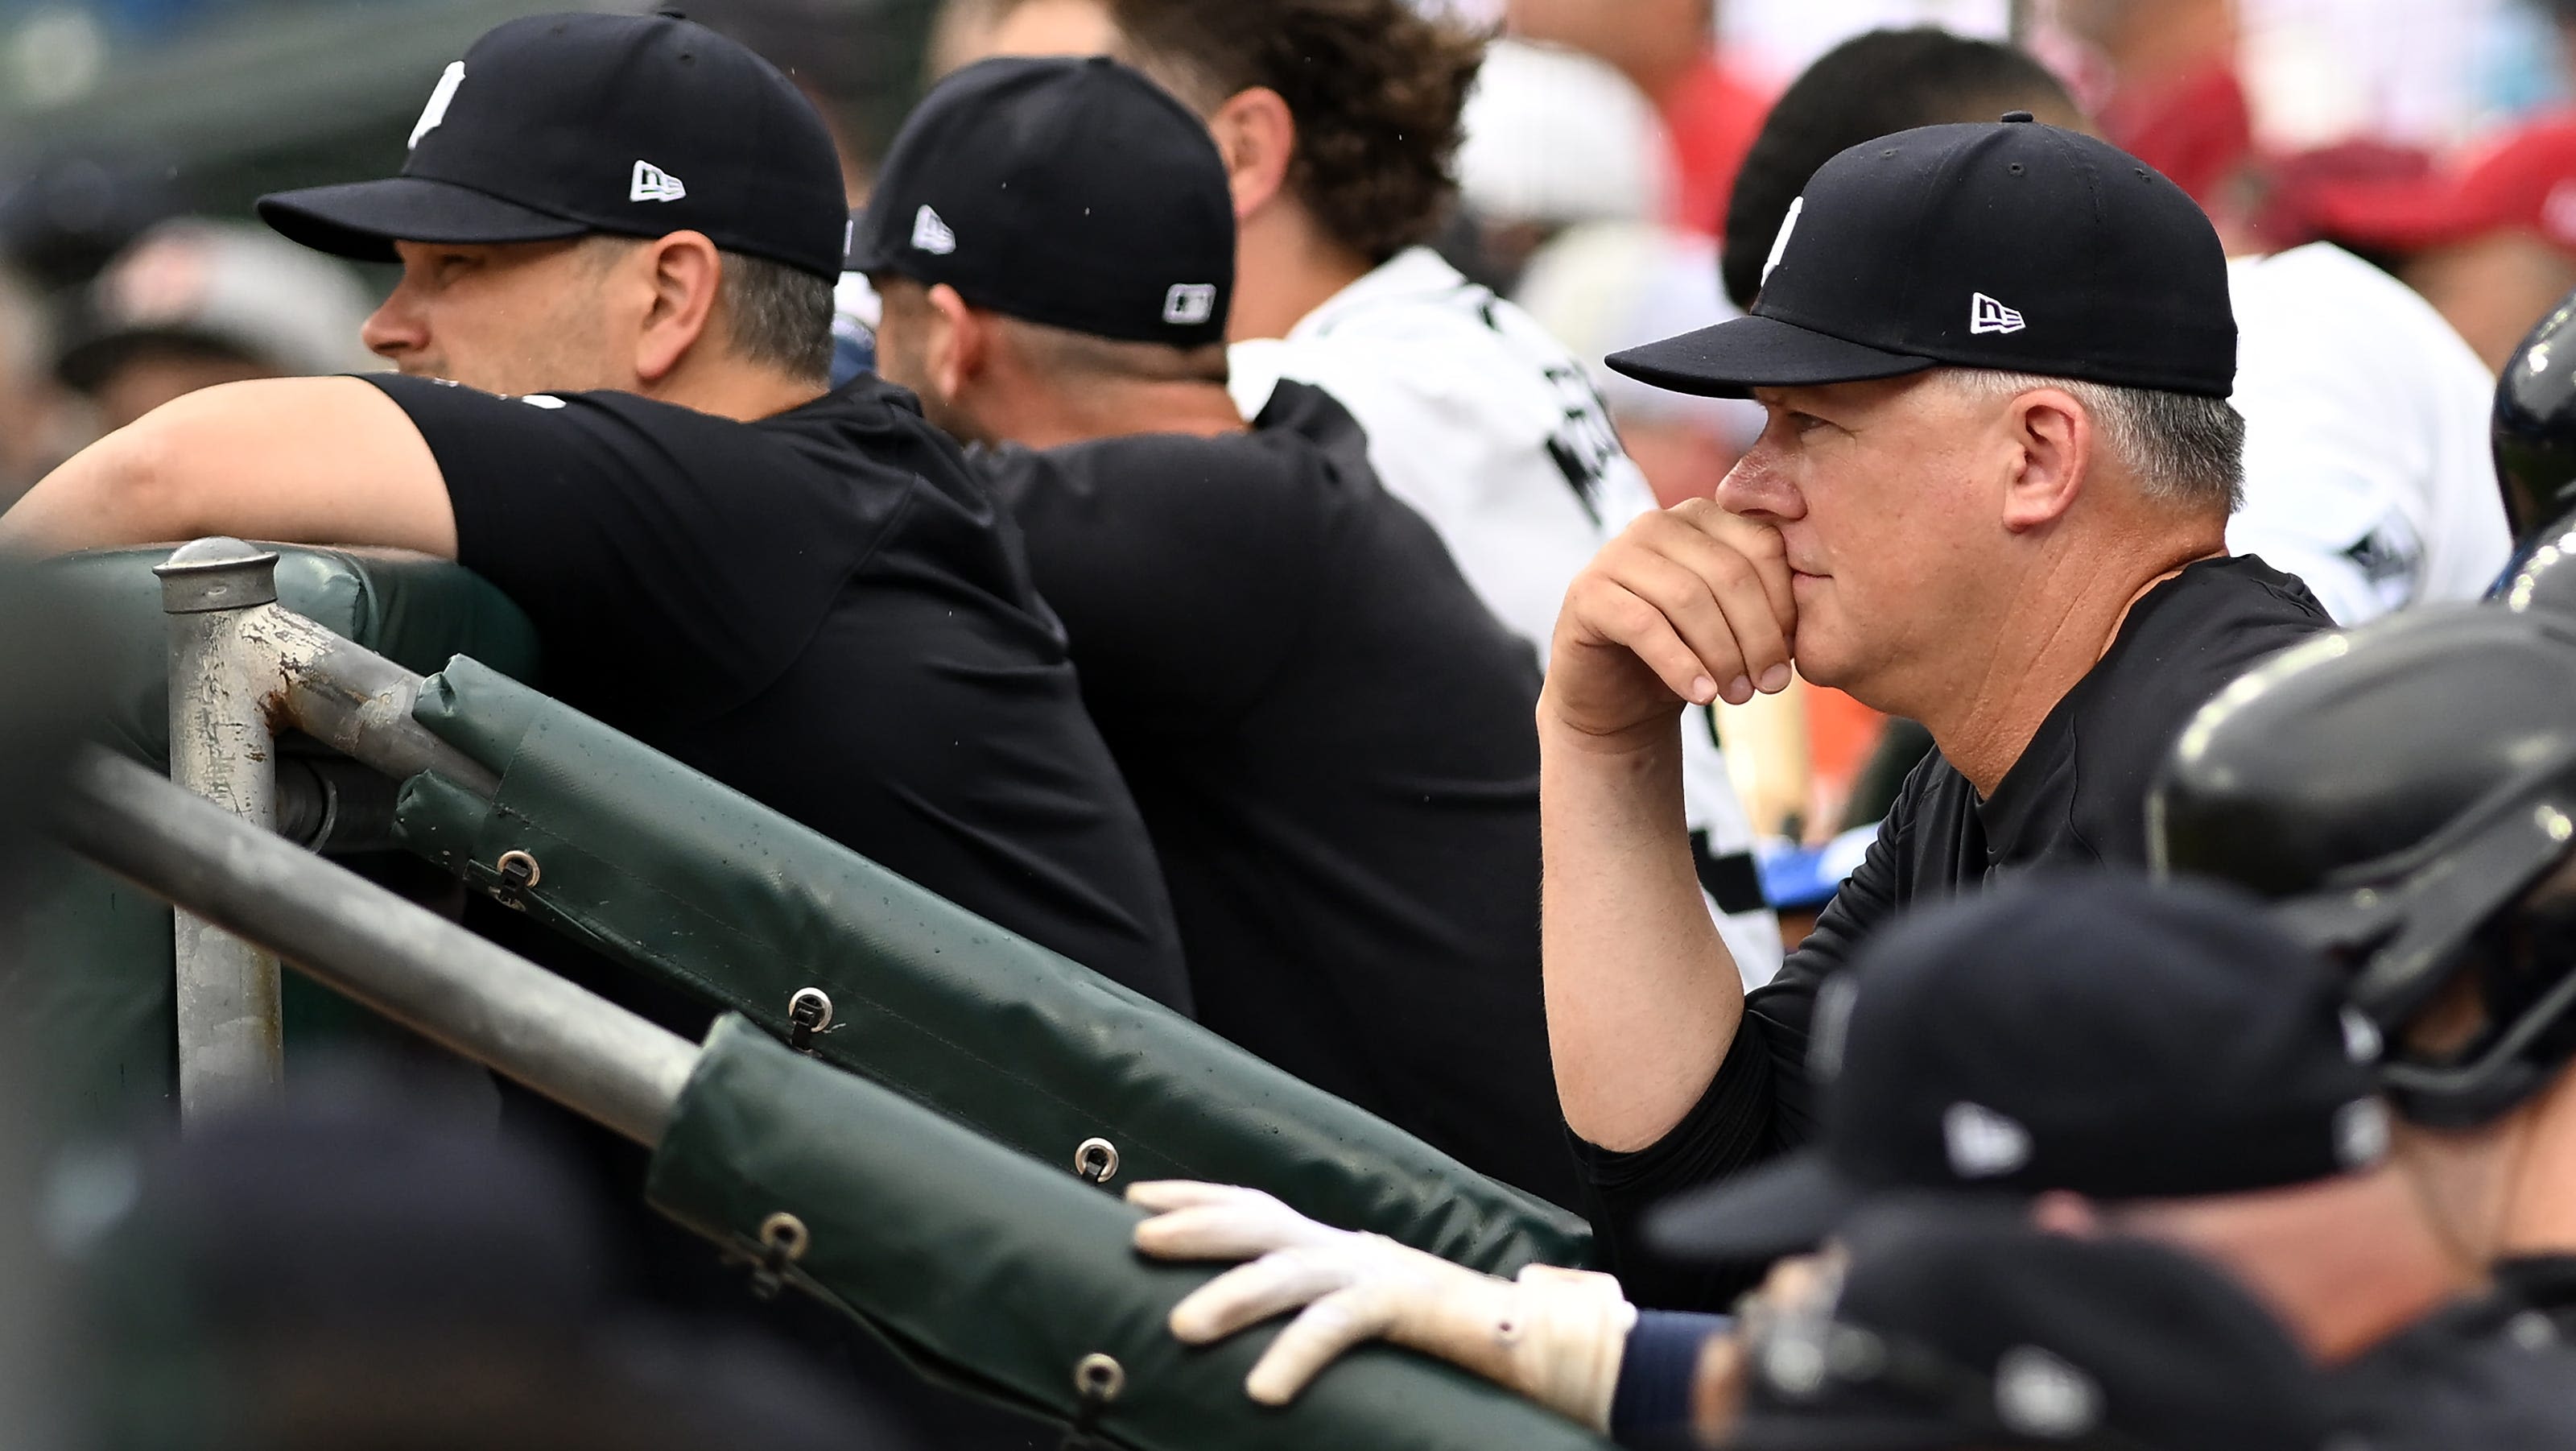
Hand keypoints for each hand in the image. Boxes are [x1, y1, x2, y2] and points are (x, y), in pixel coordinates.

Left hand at [1130, 1182, 1636, 1426]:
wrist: (1531, 1340)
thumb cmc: (1433, 1339)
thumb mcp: (1354, 1315)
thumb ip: (1308, 1310)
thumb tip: (1231, 1325)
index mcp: (1330, 1247)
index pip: (1252, 1208)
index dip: (1193, 1197)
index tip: (1134, 1195)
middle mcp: (1346, 1247)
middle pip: (1259, 1221)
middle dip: (1196, 1224)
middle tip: (1137, 1237)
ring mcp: (1374, 1272)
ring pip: (1290, 1273)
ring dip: (1233, 1295)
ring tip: (1182, 1327)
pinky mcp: (1402, 1306)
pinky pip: (1339, 1328)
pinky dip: (1297, 1353)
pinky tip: (1264, 1389)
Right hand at [1543, 499, 1796, 744]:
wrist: (1616, 699)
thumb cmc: (1686, 655)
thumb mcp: (1735, 623)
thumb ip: (1767, 601)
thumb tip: (1819, 605)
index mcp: (1703, 517)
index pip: (1762, 547)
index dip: (1785, 606)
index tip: (1792, 657)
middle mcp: (1658, 523)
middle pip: (1729, 573)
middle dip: (1758, 636)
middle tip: (1769, 685)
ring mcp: (1616, 554)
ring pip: (1688, 597)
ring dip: (1722, 655)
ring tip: (1738, 697)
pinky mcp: (1587, 593)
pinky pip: (1643, 625)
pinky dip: (1680, 665)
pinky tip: (1700, 696)